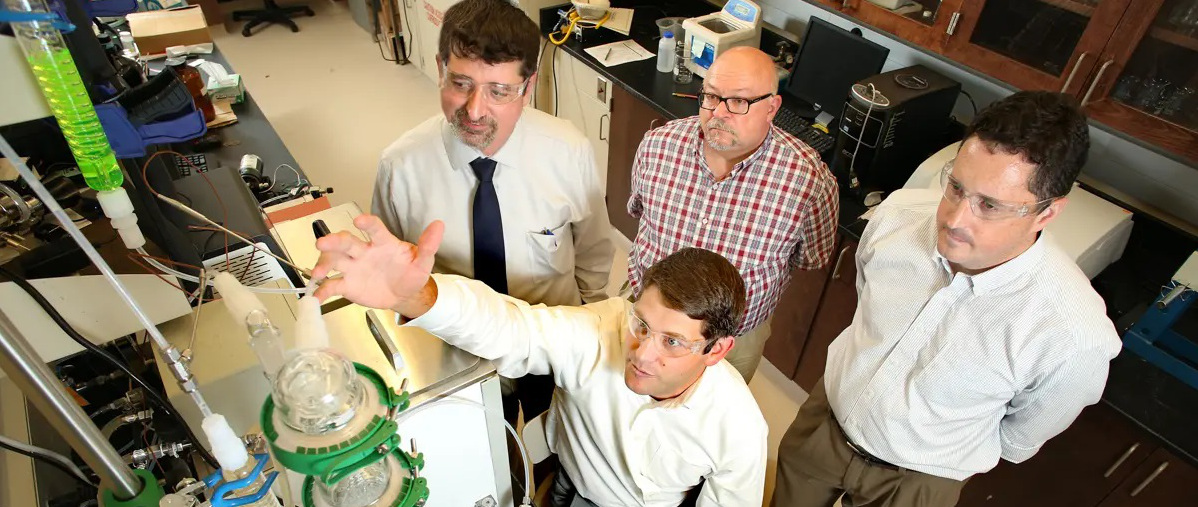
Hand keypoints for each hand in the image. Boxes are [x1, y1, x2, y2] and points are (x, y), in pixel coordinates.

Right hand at [311, 215, 443, 314]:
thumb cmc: (411, 273)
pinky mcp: (347, 284)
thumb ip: (428, 245)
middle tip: (323, 243)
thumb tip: (439, 225)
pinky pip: (332, 286)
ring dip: (323, 264)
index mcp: (382, 242)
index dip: (367, 223)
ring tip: (318, 274)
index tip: (360, 220)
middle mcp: (364, 251)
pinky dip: (322, 291)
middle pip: (346, 242)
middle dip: (334, 241)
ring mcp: (353, 267)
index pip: (374, 228)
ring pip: (334, 261)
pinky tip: (315, 297)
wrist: (404, 294)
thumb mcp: (423, 261)